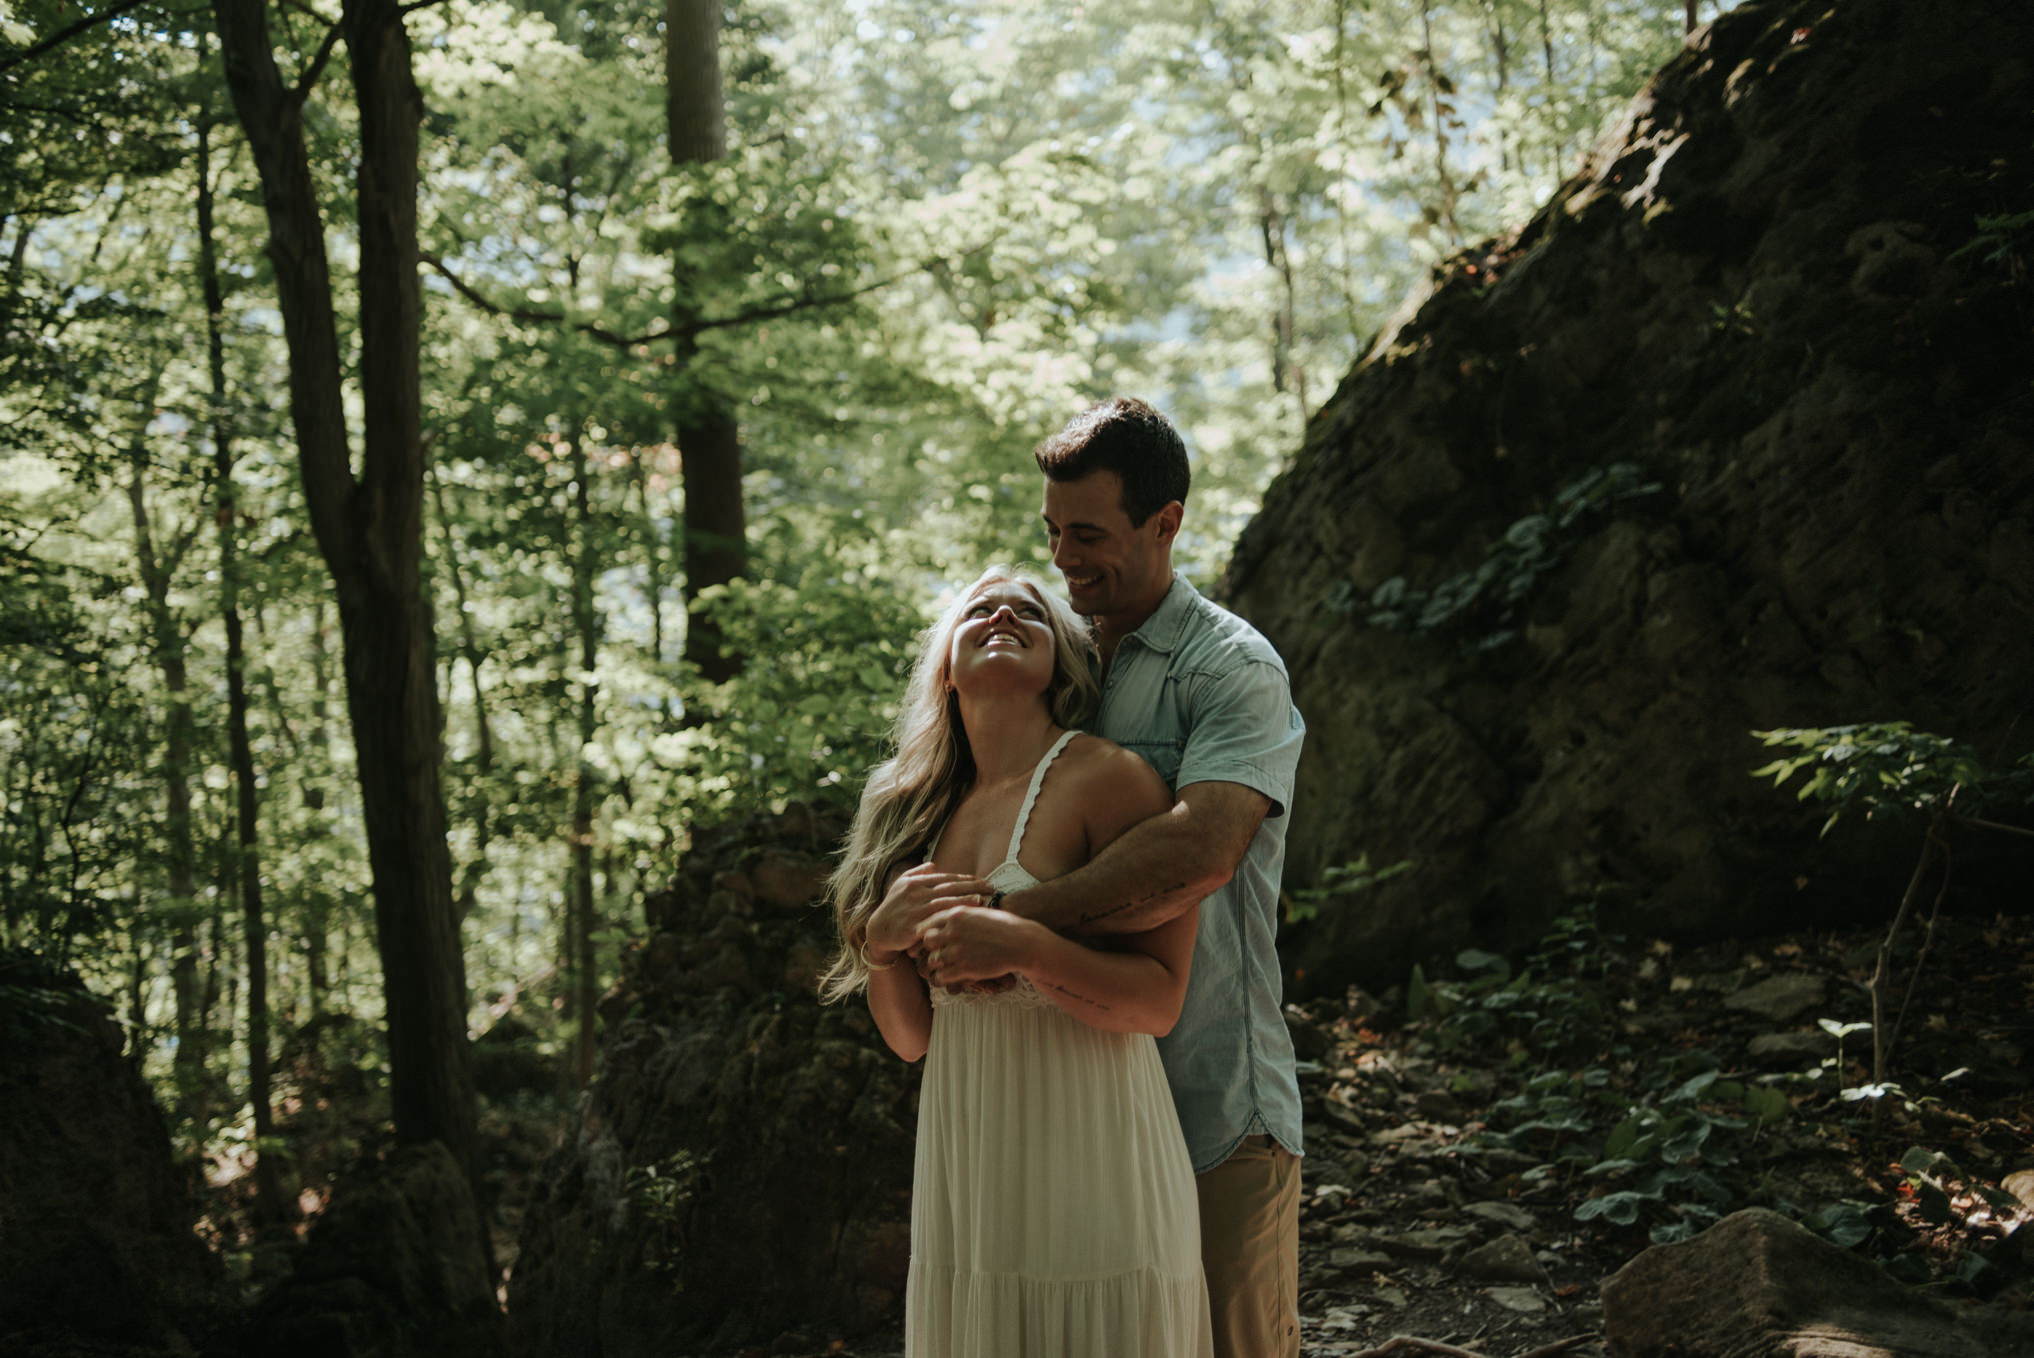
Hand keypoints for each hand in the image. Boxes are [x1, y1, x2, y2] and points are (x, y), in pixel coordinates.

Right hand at [865, 863, 991, 966]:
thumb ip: (916, 874)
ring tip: (983, 899)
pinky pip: (937, 921)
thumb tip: (933, 865)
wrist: (878, 931)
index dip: (965, 879)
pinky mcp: (914, 926)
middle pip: (950, 888)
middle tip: (991, 887)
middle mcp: (916, 894)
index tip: (981, 880)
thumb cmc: (892, 908)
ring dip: (966, 900)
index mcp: (915, 883)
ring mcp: (915, 910)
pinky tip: (964, 919)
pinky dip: (952, 919)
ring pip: (945, 903)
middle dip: (972, 886)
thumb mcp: (900, 886)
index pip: (945, 878)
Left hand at [922, 904, 1044, 987]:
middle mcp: (953, 930)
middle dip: (928, 948)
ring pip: (931, 961)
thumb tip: (945, 917)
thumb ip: (959, 914)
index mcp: (956, 913)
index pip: (928, 922)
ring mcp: (958, 950)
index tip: (926, 939)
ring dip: (934, 966)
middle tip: (932, 953)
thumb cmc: (1002, 926)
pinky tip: (946, 978)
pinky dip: (940, 979)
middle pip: (926, 941)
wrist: (1021, 943)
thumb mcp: (978, 913)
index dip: (924, 932)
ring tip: (939, 967)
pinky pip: (940, 977)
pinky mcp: (964, 968)